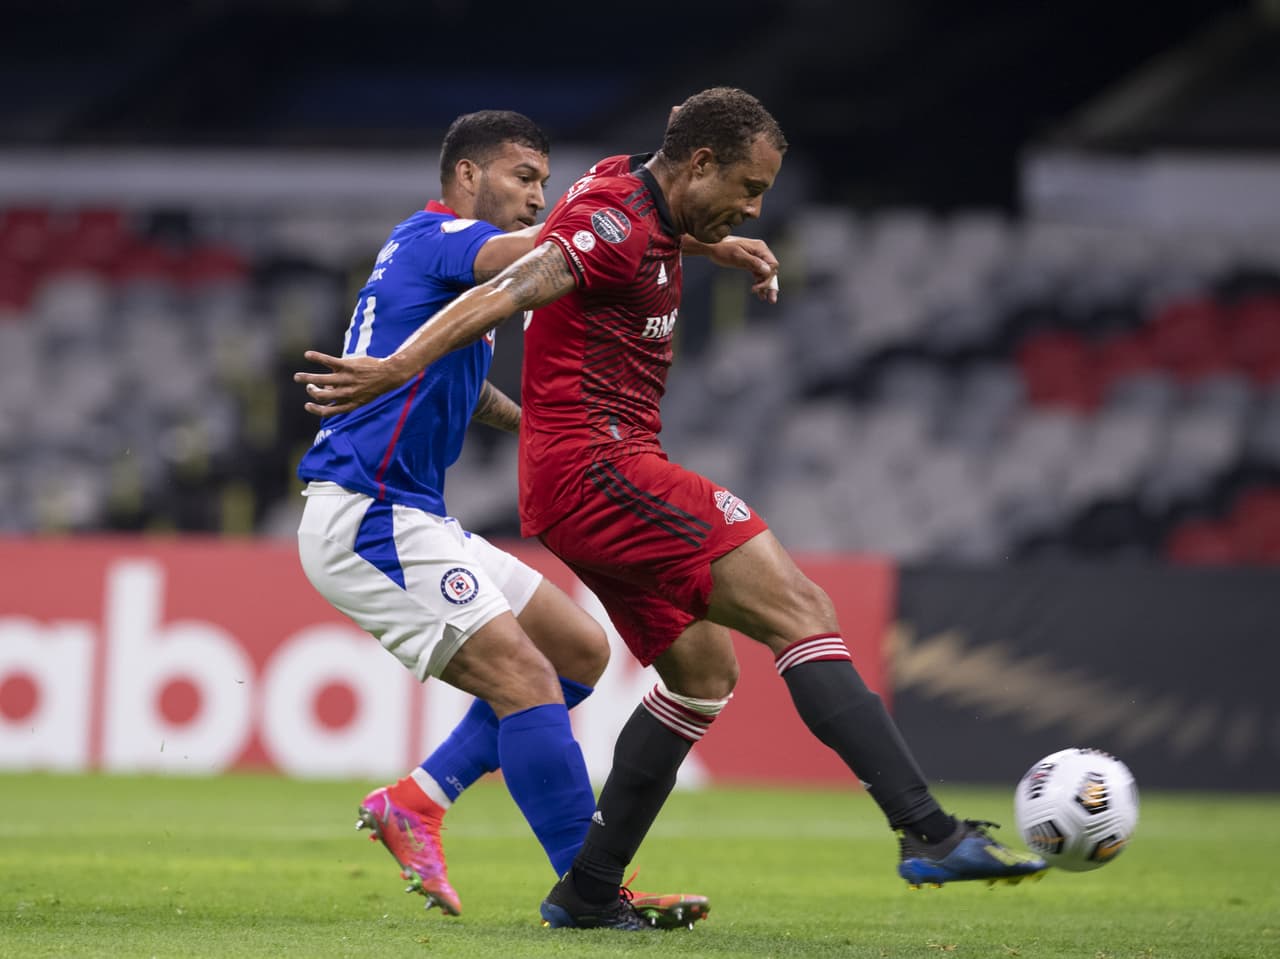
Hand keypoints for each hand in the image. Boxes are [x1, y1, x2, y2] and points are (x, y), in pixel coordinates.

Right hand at [293, 351, 408, 416]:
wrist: (389, 374)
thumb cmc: (373, 386)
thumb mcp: (360, 397)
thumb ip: (343, 396)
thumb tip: (325, 390)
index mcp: (350, 403)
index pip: (329, 411)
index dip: (315, 409)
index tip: (307, 405)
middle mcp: (347, 393)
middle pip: (321, 396)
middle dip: (311, 392)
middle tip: (308, 387)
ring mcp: (347, 379)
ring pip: (321, 380)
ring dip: (306, 378)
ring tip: (297, 377)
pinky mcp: (347, 365)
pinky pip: (328, 361)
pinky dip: (316, 357)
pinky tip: (307, 355)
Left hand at [701, 235, 780, 302]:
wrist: (711, 246)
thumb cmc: (723, 249)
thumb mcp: (737, 256)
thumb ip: (753, 262)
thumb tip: (767, 270)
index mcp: (759, 248)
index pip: (772, 265)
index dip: (768, 278)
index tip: (758, 287)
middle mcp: (760, 252)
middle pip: (770, 270)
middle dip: (770, 285)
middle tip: (772, 300)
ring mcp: (755, 257)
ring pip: (764, 273)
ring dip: (765, 286)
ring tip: (766, 299)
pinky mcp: (749, 262)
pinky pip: (757, 274)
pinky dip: (759, 283)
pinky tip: (760, 294)